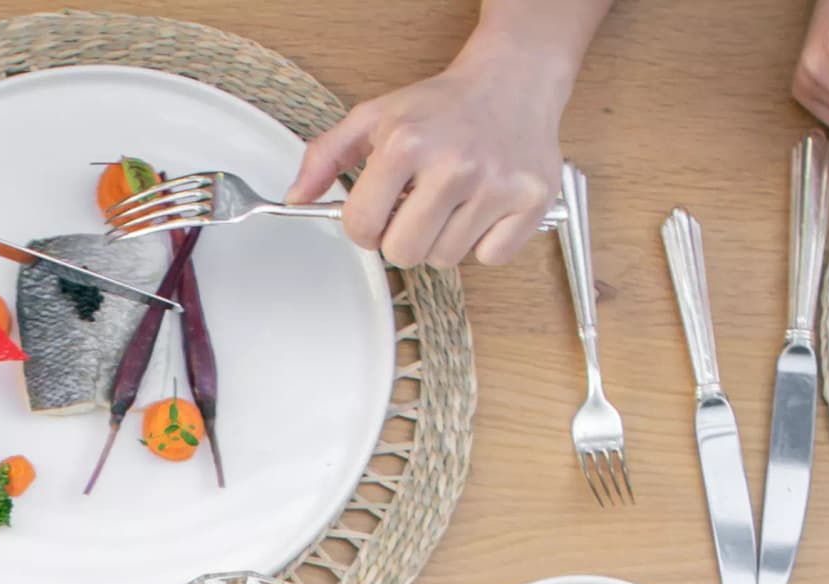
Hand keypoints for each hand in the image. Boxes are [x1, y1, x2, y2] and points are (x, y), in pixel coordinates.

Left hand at [287, 45, 572, 268]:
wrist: (513, 80)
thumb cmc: (443, 105)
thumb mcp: (375, 117)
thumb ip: (326, 156)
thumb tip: (297, 198)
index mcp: (406, 143)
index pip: (362, 228)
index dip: (365, 227)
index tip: (378, 213)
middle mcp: (453, 164)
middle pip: (404, 254)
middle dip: (404, 237)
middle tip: (417, 207)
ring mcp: (496, 185)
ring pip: (446, 259)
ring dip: (443, 238)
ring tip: (453, 199)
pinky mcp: (532, 201)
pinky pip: (491, 257)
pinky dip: (484, 241)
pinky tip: (483, 205)